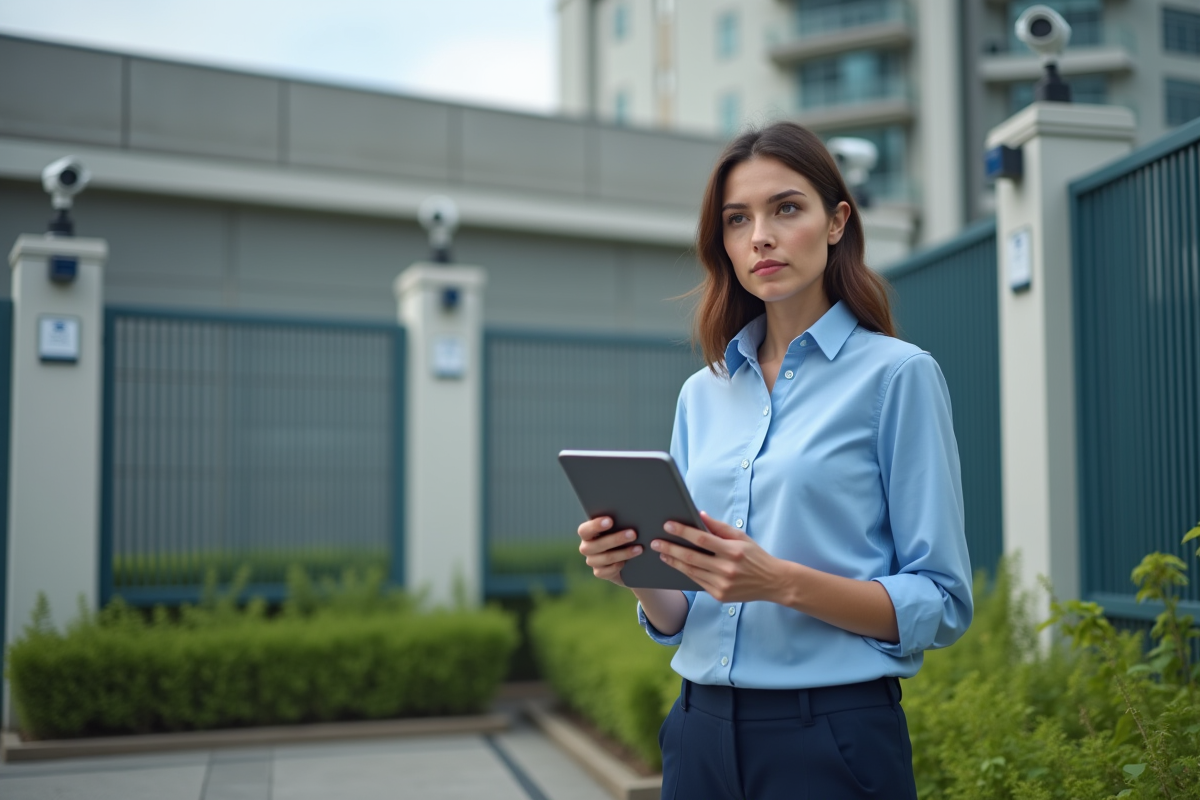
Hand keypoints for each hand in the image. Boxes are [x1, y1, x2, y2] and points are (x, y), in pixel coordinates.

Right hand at [577, 516, 642, 586]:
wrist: (628, 557)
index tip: (610, 521)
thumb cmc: (623, 532)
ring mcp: (592, 561)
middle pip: (596, 545)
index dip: (595, 526)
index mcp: (587, 532)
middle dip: (616, 539)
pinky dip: (618, 566)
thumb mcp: (620, 526)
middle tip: (633, 534)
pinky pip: (607, 571)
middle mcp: (587, 547)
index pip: (584, 530)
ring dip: (624, 553)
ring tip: (639, 548)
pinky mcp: (599, 572)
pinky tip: (628, 562)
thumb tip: (631, 516)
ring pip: (605, 558)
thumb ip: (620, 521)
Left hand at [653, 512, 786, 602]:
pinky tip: (676, 564)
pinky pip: (697, 582)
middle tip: (655, 542)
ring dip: (673, 561)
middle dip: (670, 548)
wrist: (772, 582)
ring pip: (690, 571)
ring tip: (662, 553)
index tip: (668, 525)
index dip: (683, 532)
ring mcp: (722, 585)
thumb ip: (719, 527)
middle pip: (691, 557)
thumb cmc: (755, 556)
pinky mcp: (719, 596)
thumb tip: (699, 515)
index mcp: (733, 551)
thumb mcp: (741, 537)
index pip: (702, 539)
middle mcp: (726, 569)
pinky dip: (685, 572)